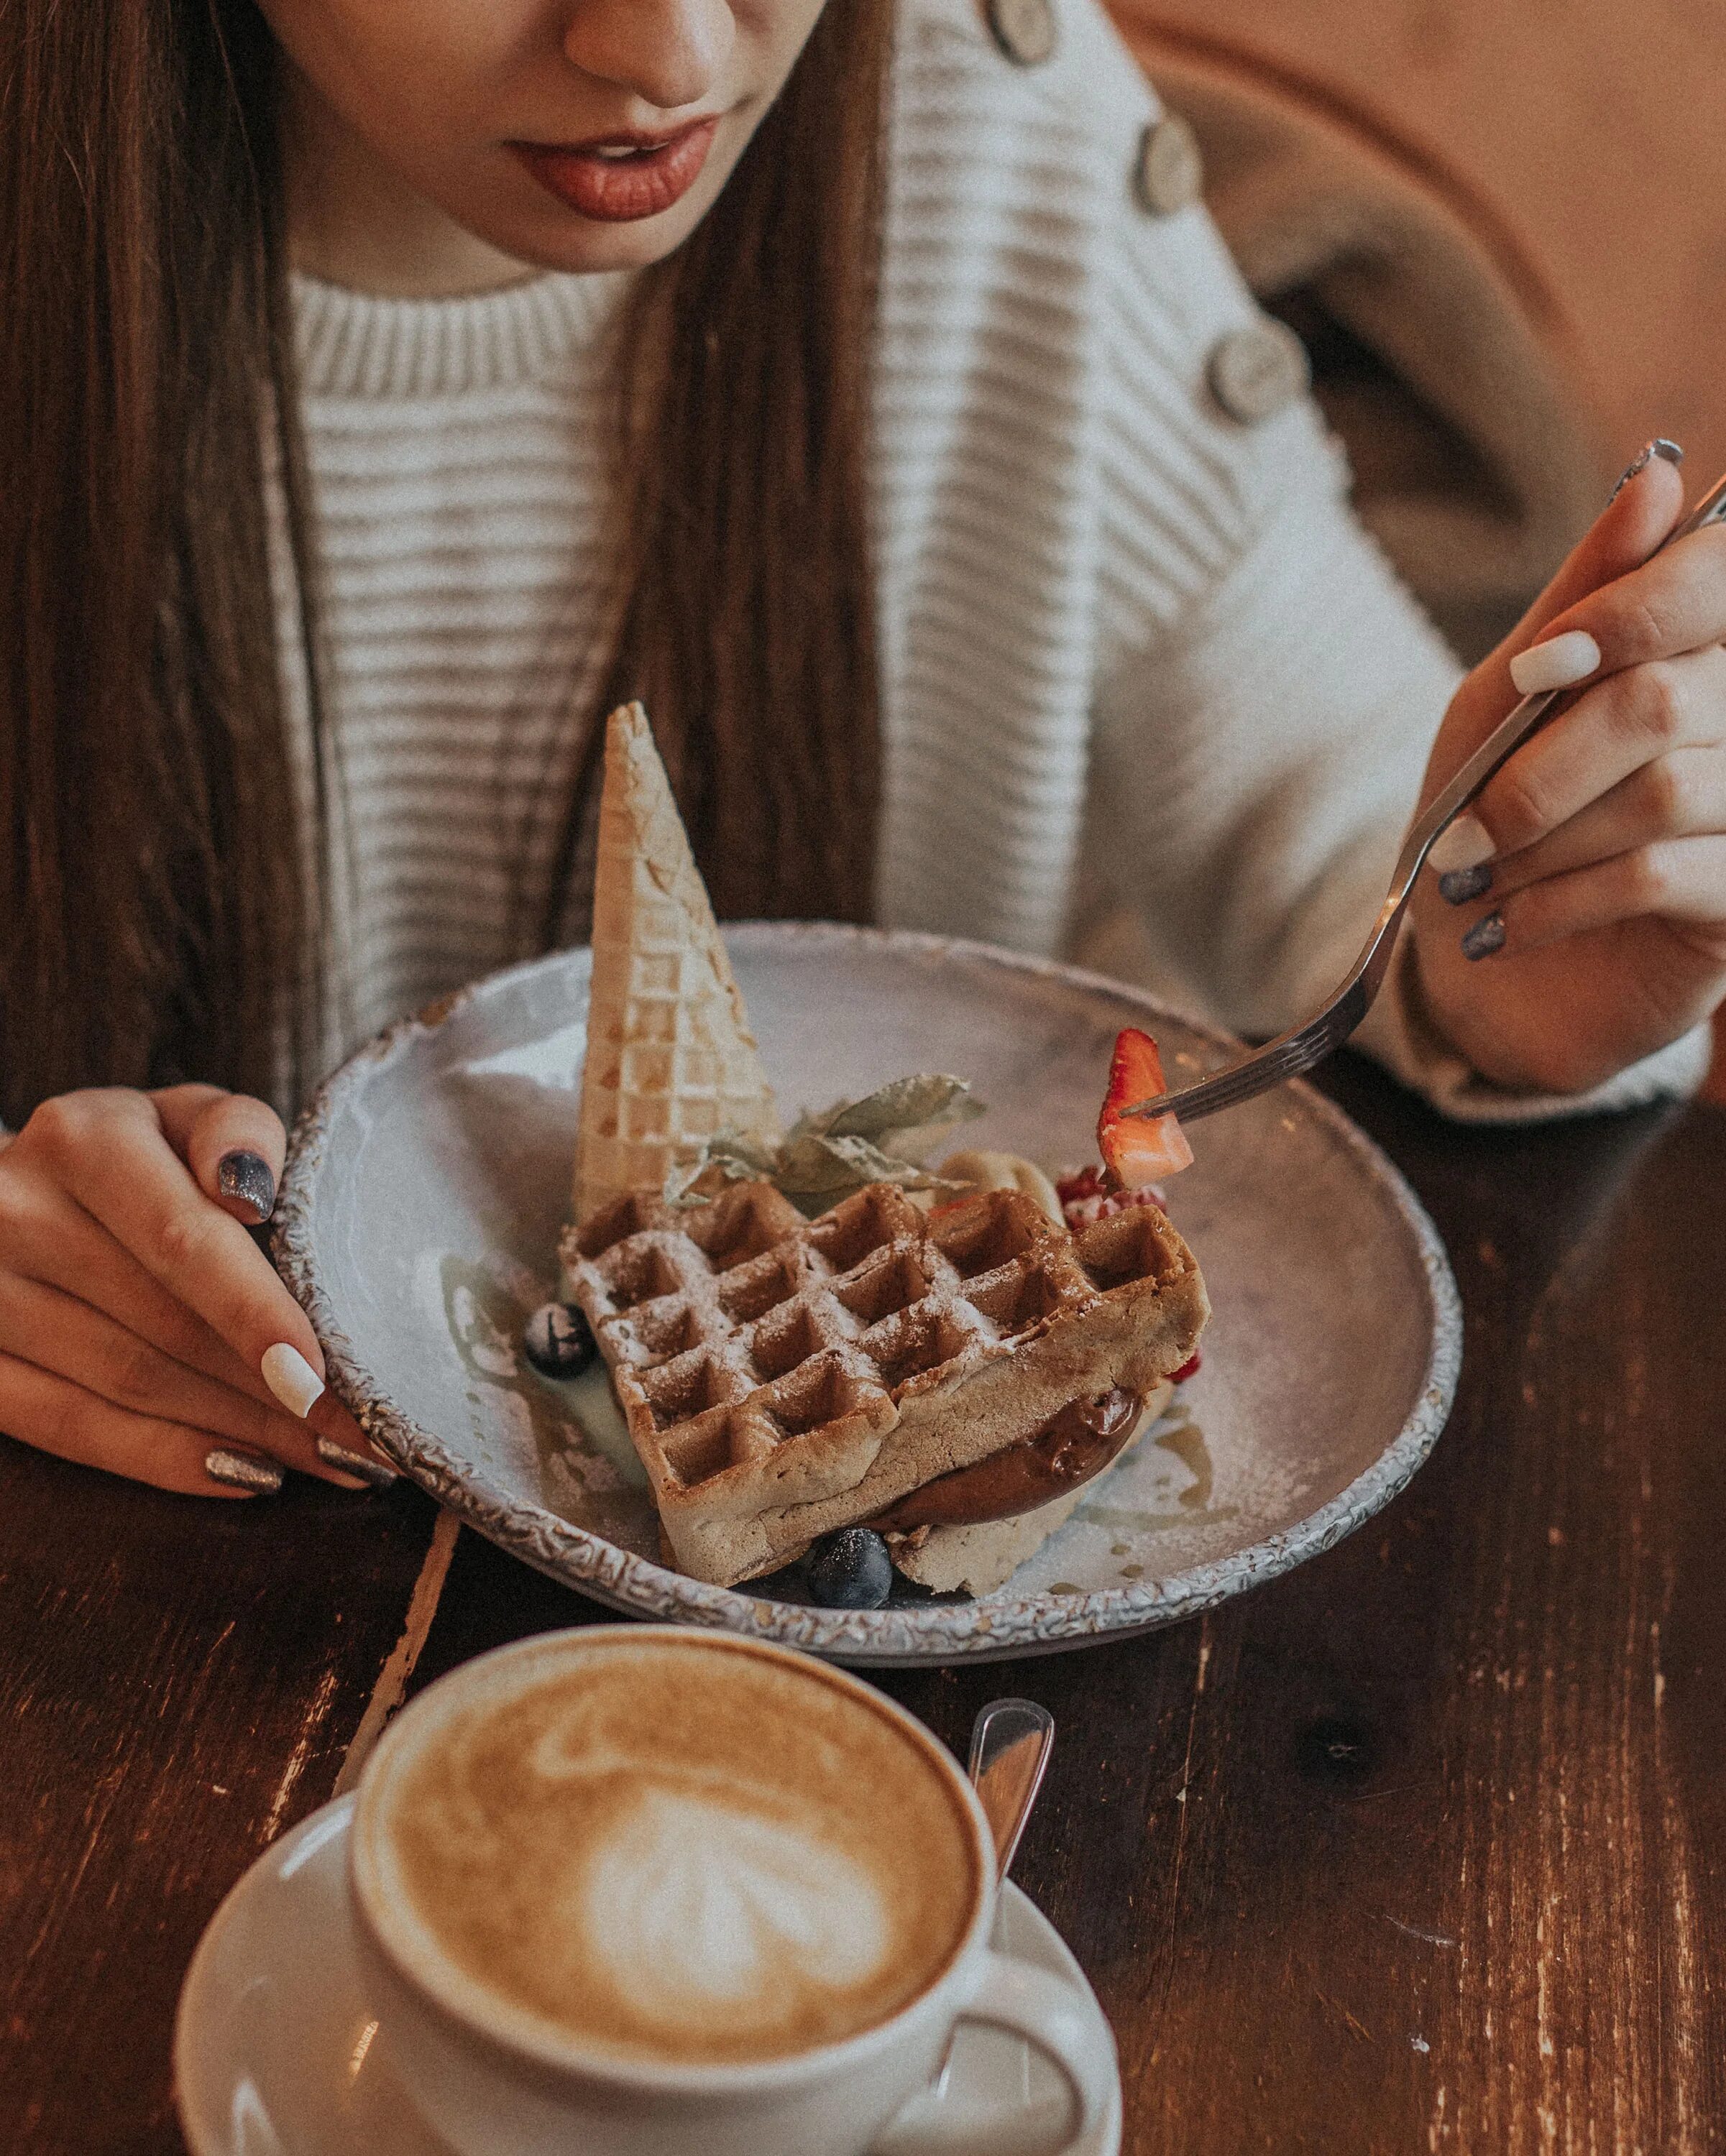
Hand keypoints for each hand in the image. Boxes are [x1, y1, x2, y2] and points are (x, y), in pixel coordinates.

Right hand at [0, 1085, 393, 1496]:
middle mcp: (16, 1213)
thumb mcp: (187, 1116)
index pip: (181, 1240)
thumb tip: (252, 1194)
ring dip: (241, 1434)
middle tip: (365, 1438)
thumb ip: (236, 1133)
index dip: (254, 1314)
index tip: (321, 1376)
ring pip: (128, 1385)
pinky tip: (247, 1475)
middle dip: (274, 1394)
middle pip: (163, 1326)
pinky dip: (164, 1460)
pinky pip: (69, 1428)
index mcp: (82, 1139)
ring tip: (334, 1459)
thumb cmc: (136, 1155)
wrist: (14, 1190)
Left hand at [1409, 447, 1725, 1093]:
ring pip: (1662, 792)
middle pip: (1667, 700)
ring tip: (1479, 878)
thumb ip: (1583, 596)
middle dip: (1544, 766)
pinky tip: (1508, 925)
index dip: (1630, 613)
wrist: (1475, 975)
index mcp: (1701, 654)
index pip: (1718, 582)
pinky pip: (1659, 876)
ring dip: (1544, 839)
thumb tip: (1661, 471)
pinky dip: (1562, 899)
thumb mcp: (1507, 700)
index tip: (1538, 672)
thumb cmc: (1491, 817)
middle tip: (1468, 826)